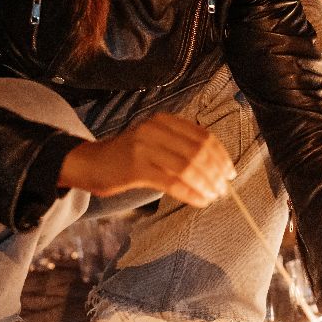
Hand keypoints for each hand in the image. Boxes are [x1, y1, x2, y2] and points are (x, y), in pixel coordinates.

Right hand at [58, 112, 236, 208]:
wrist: (90, 162)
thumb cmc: (127, 156)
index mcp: (163, 120)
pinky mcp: (136, 168)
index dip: (221, 155)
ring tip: (212, 196)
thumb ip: (179, 146)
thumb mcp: (153, 140)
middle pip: (198, 151)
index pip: (203, 136)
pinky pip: (172, 182)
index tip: (230, 172)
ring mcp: (144, 147)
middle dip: (215, 173)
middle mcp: (155, 129)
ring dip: (205, 185)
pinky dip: (190, 193)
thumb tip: (215, 168)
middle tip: (223, 189)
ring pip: (188, 167)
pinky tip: (199, 201)